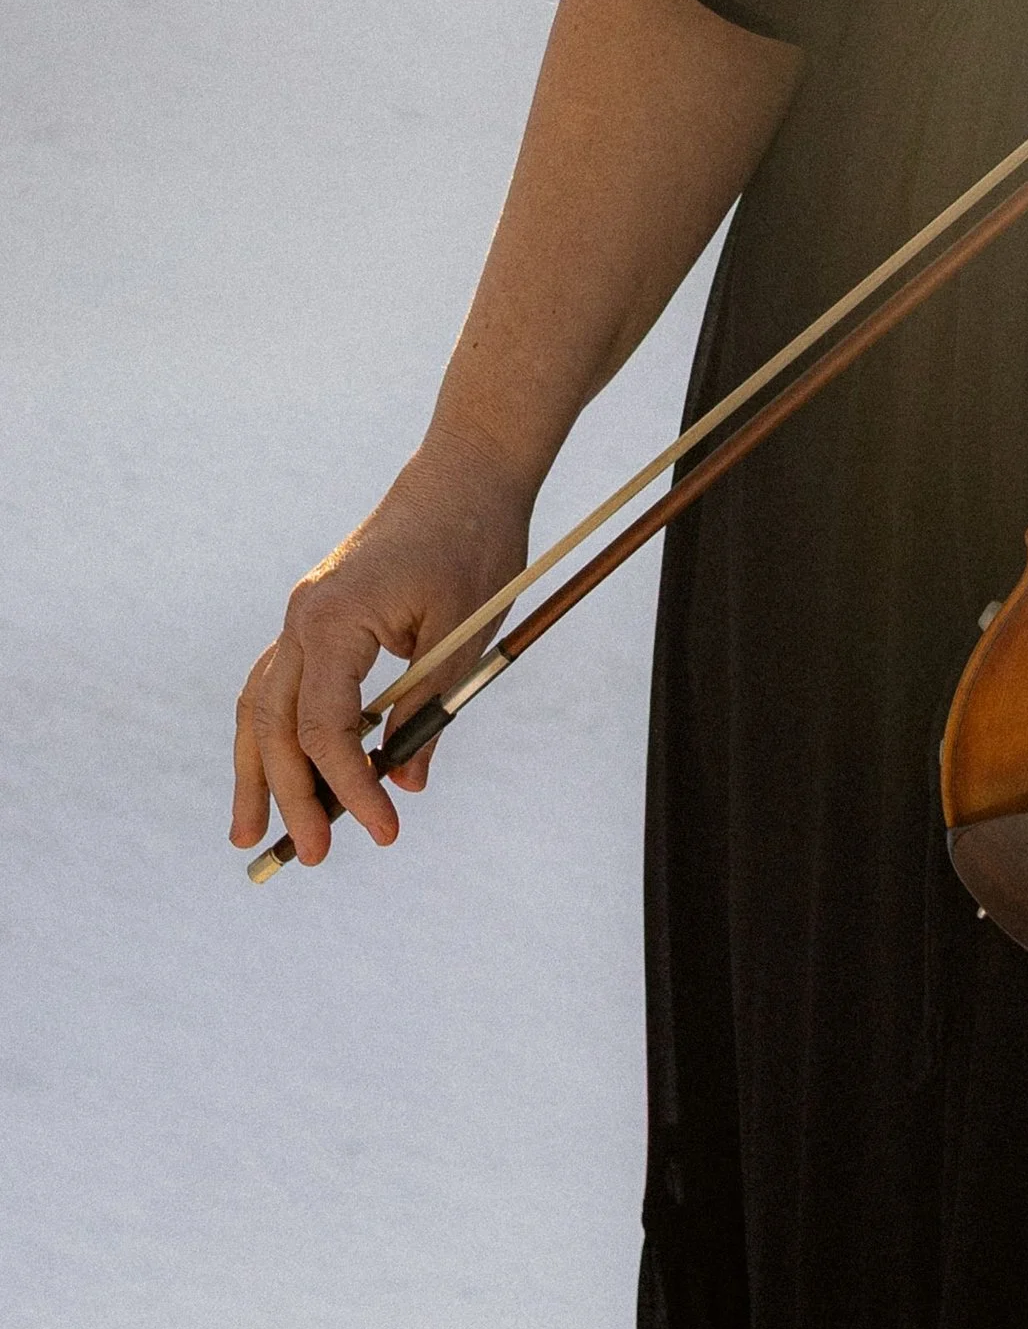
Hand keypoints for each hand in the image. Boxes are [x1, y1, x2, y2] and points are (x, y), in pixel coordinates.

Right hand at [230, 429, 533, 867]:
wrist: (467, 470)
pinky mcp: (317, 611)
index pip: (325, 730)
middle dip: (289, 797)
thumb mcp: (464, 635)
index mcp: (335, 621)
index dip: (351, 788)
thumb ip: (429, 710)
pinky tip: (276, 766)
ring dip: (255, 769)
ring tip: (249, 830)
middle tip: (311, 858)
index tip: (385, 831)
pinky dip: (272, 727)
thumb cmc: (475, 543)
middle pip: (276, 725)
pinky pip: (278, 679)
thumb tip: (407, 785)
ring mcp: (304, 612)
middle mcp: (304, 617)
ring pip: (260, 704)